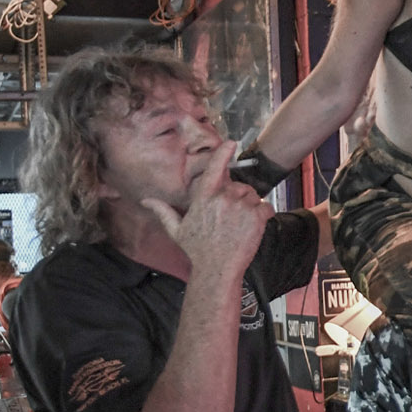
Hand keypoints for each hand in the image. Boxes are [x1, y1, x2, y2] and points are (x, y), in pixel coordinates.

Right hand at [141, 140, 270, 275]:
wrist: (217, 269)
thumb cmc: (197, 250)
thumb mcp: (176, 230)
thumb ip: (163, 211)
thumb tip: (146, 200)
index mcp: (204, 197)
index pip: (215, 168)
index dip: (223, 153)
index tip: (231, 142)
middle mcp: (223, 198)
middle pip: (239, 186)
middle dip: (238, 197)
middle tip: (231, 217)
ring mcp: (241, 207)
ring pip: (253, 196)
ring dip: (250, 206)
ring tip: (239, 224)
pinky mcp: (257, 217)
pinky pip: (266, 207)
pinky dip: (263, 214)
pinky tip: (253, 227)